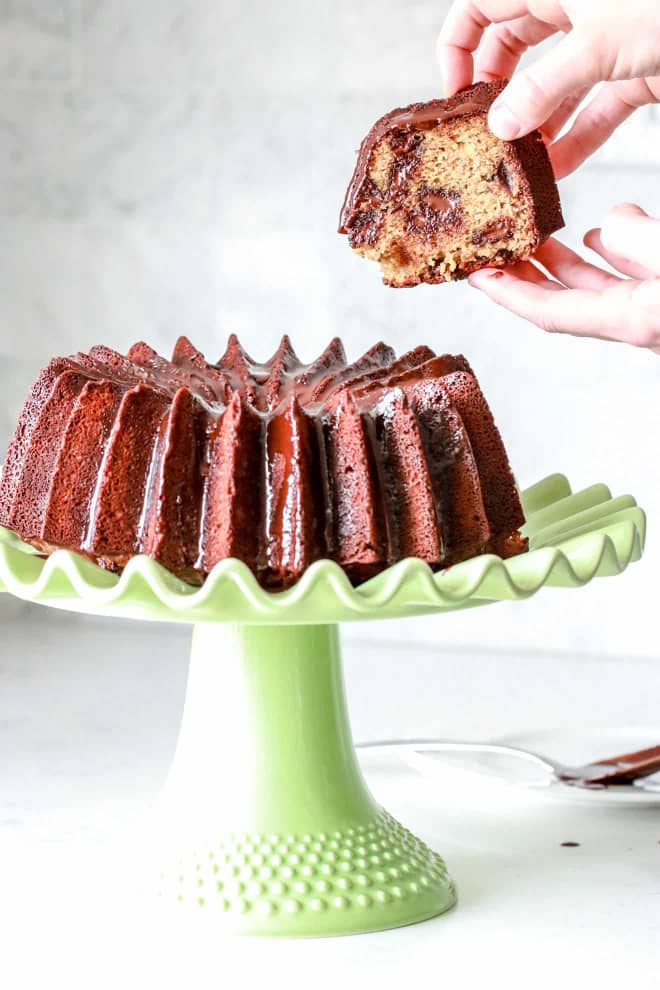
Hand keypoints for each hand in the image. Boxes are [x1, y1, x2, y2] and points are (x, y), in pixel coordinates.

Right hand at [437, 0, 659, 177]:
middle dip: (498, 97)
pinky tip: (558, 170)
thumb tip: (498, 126)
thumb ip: (539, 90)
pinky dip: (576, 138)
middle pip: (513, 51)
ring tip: (518, 167)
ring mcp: (602, 40)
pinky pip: (592, 107)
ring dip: (536, 128)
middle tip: (484, 138)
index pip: (479, 7)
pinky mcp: (631, 69)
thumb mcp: (593, 47)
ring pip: (553, 85)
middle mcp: (572, 7)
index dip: (457, 50)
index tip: (456, 98)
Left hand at [468, 204, 659, 353]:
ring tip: (535, 240)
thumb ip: (637, 240)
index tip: (478, 277)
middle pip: (562, 302)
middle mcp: (636, 323)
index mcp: (631, 319)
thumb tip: (608, 224)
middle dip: (524, 277)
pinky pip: (625, 279)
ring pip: (595, 290)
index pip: (549, 311)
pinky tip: (595, 239)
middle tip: (494, 252)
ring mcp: (651, 311)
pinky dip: (605, 258)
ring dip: (562, 264)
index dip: (508, 294)